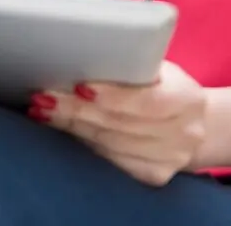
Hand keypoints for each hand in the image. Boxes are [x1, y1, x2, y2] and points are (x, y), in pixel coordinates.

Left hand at [31, 61, 206, 185]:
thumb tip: (78, 56)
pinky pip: (110, 160)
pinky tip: (62, 130)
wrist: (189, 121)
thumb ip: (130, 65)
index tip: (79, 87)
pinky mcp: (154, 175)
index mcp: (188, 99)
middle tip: (43, 99)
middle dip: (76, 110)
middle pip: (120, 124)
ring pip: (110, 144)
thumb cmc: (161, 85)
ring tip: (42, 112)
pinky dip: (83, 143)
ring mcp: (171, 158)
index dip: (112, 96)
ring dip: (71, 127)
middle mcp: (185, 133)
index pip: (148, 100)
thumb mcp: (156, 68)